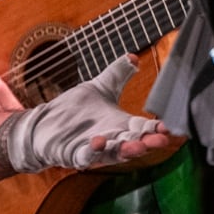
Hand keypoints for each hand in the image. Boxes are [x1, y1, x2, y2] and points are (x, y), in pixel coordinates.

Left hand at [0, 55, 175, 171]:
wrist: (43, 123)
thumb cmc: (74, 110)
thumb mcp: (99, 88)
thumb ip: (118, 74)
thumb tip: (133, 57)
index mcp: (121, 126)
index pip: (144, 128)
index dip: (156, 129)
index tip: (170, 127)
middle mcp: (112, 139)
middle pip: (134, 144)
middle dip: (148, 143)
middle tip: (160, 140)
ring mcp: (94, 149)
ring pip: (114, 153)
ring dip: (126, 151)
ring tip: (137, 146)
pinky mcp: (74, 154)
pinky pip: (86, 156)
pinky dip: (93, 151)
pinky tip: (99, 142)